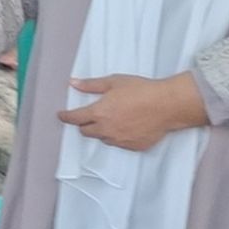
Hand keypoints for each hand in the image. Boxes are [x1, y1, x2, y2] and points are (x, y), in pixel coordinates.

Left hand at [57, 72, 208, 151]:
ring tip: (108, 121)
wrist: (167, 105)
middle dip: (83, 124)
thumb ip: (91, 85)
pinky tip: (123, 128)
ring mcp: (121, 140)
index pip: (75, 118)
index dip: (66, 117)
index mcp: (99, 113)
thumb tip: (73, 83)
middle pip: (86, 131)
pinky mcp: (134, 147)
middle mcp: (107, 130)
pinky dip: (117, 137)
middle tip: (87, 116)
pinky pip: (119, 144)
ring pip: (102, 139)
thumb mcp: (113, 82)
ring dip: (100, 131)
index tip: (61, 115)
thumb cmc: (140, 90)